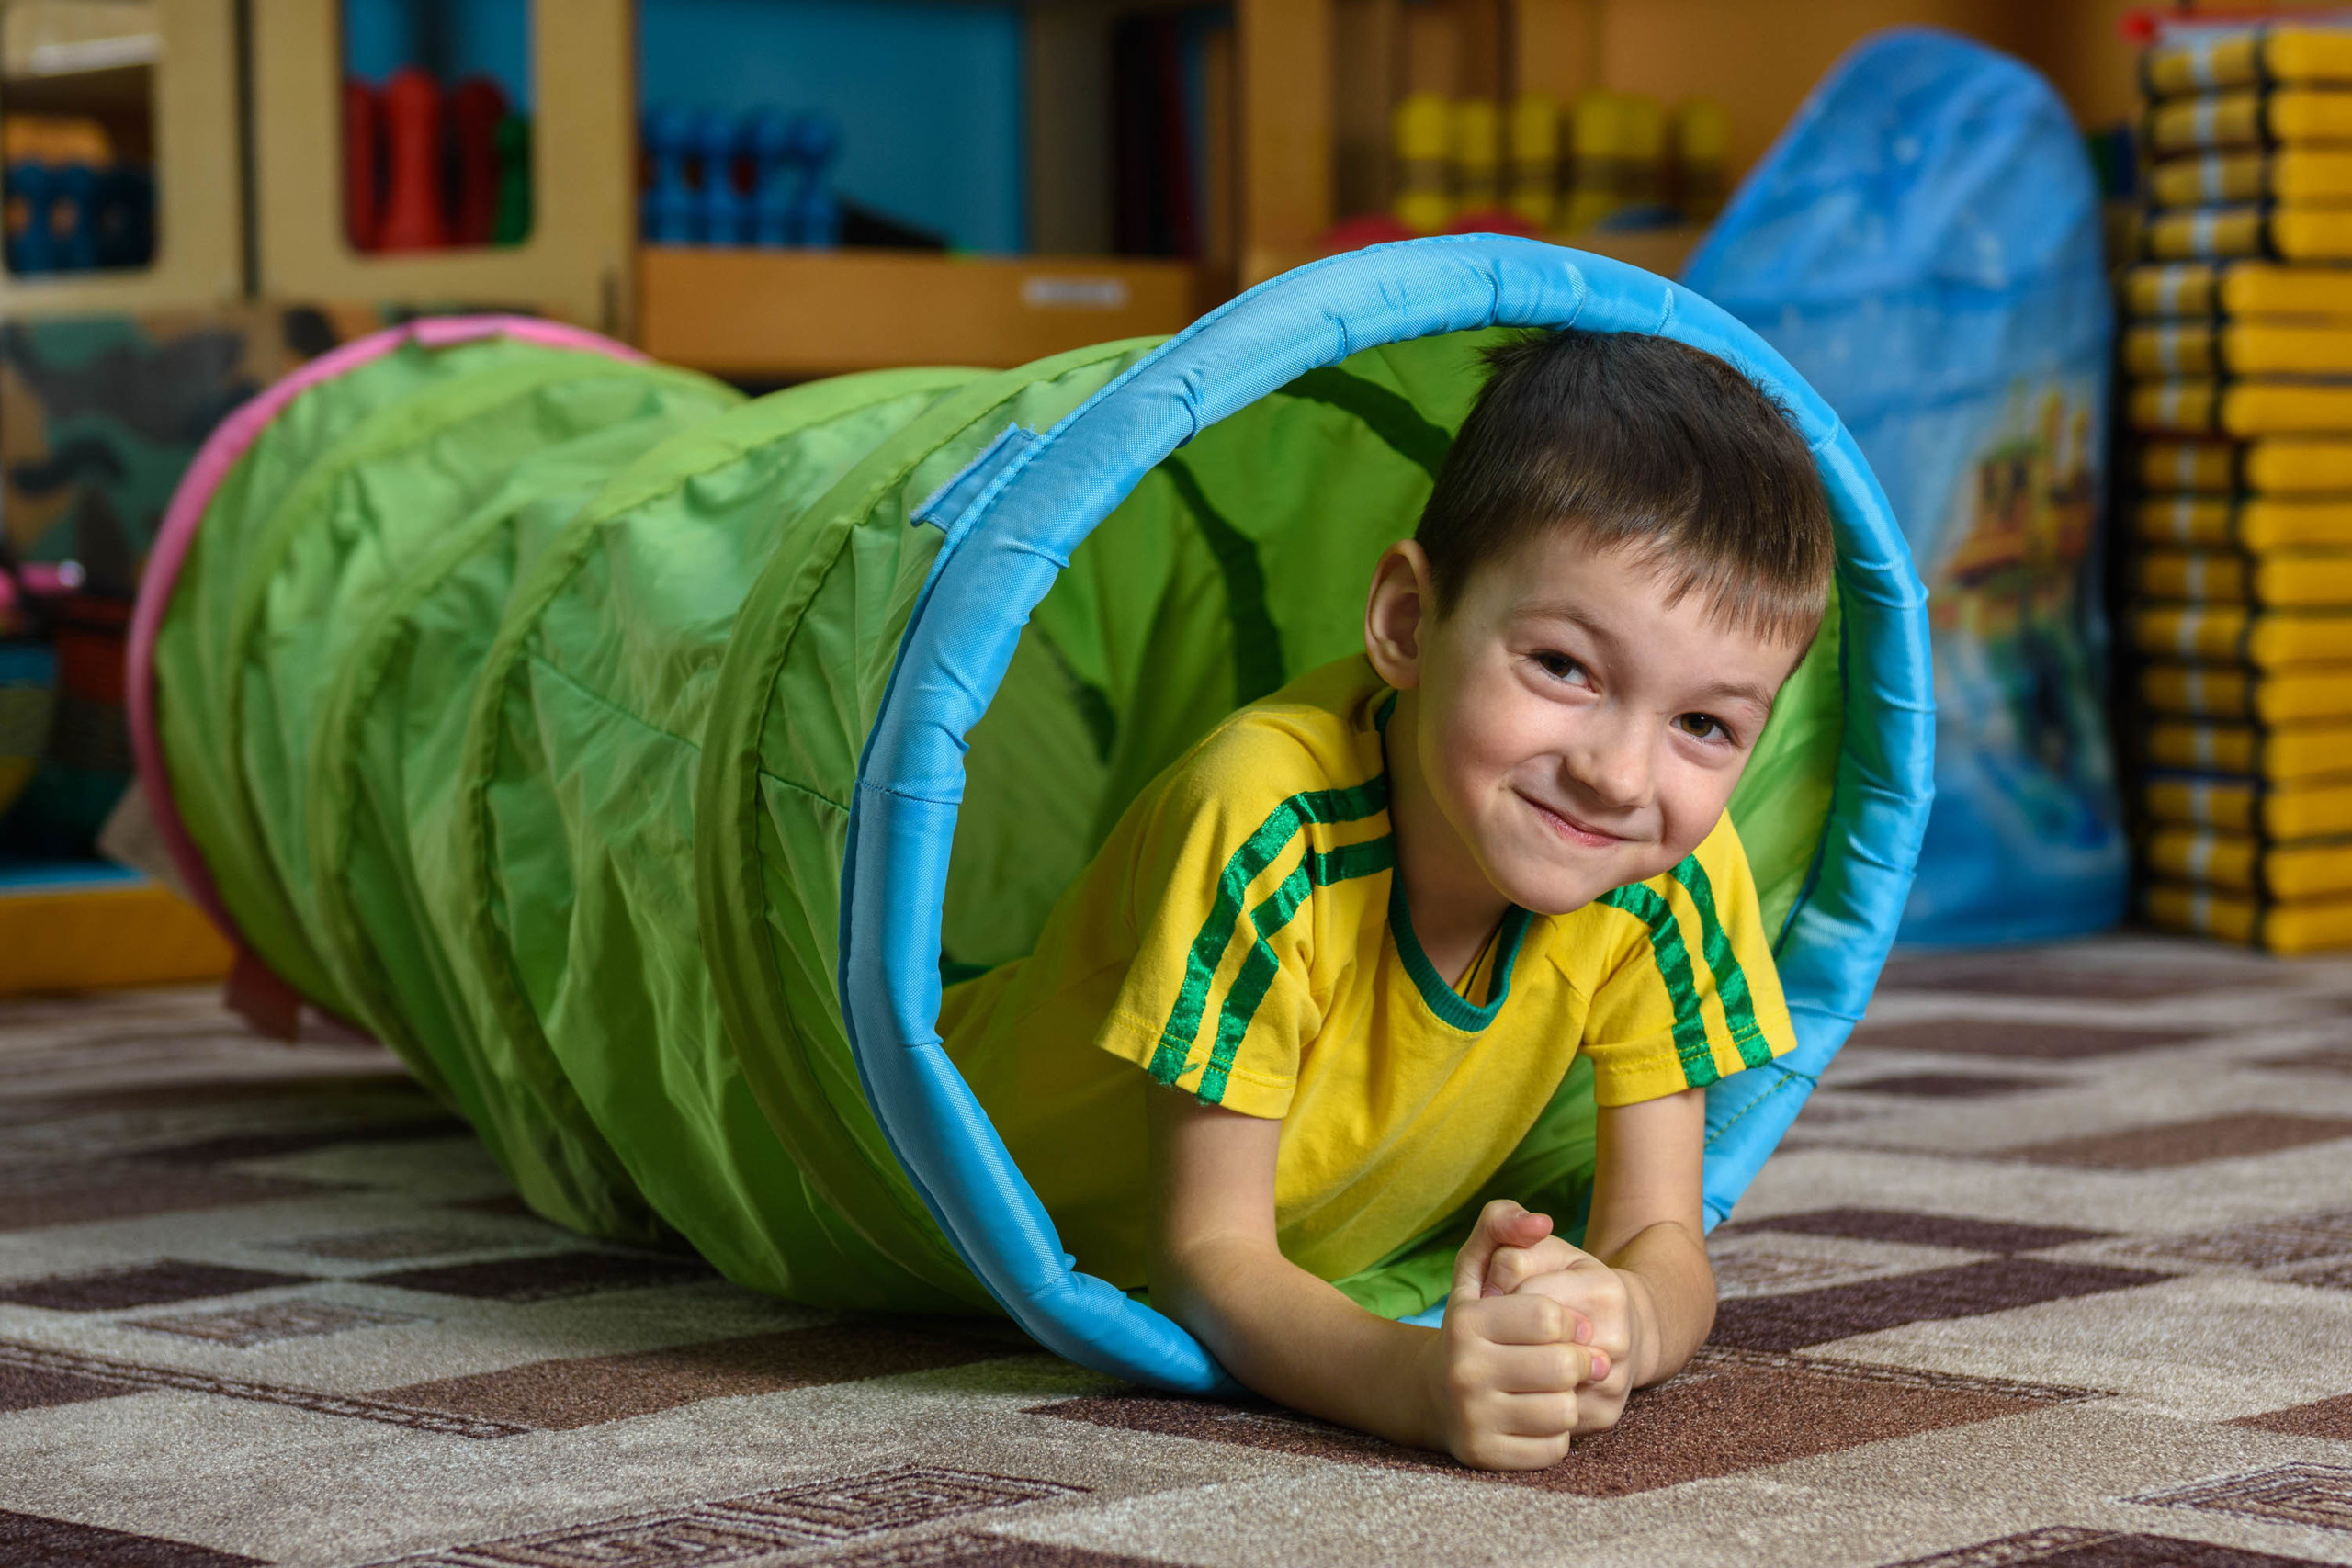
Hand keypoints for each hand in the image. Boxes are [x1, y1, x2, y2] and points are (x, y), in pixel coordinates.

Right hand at [1415, 1200, 1598, 1469]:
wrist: (1430, 1393)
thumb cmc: (1471, 1325)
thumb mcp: (1476, 1268)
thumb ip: (1502, 1224)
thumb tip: (1543, 1221)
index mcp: (1466, 1322)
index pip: (1550, 1318)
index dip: (1571, 1322)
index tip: (1570, 1327)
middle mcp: (1463, 1371)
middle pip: (1563, 1367)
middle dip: (1580, 1362)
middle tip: (1575, 1361)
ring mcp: (1472, 1418)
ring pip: (1563, 1411)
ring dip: (1568, 1399)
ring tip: (1552, 1389)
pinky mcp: (1485, 1457)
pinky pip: (1554, 1449)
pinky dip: (1556, 1434)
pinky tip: (1537, 1417)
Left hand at [1502, 1246, 1644, 1435]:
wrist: (1616, 1335)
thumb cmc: (1563, 1286)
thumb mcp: (1538, 1250)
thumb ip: (1505, 1226)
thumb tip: (1515, 1246)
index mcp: (1604, 1289)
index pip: (1522, 1293)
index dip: (1496, 1293)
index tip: (1496, 1296)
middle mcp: (1618, 1338)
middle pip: (1529, 1340)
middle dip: (1503, 1333)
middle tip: (1502, 1329)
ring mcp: (1614, 1382)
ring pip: (1537, 1383)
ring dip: (1513, 1370)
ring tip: (1514, 1354)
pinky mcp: (1604, 1417)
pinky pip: (1547, 1412)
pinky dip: (1527, 1400)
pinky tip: (1526, 1383)